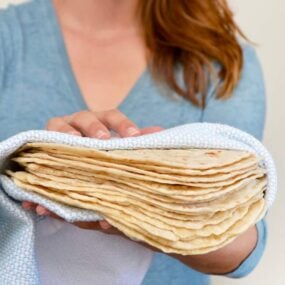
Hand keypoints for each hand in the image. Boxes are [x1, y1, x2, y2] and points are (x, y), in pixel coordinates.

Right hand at [22, 109, 162, 235]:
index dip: (123, 124)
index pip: (112, 116)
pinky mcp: (41, 148)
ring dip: (63, 137)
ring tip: (72, 149)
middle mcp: (78, 123)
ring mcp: (58, 132)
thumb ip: (135, 143)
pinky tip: (37, 197)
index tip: (135, 135)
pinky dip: (36, 175)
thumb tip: (160, 133)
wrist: (75, 166)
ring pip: (58, 128)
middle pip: (85, 118)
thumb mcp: (118, 148)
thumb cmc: (100, 154)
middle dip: (94, 128)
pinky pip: (37, 154)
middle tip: (104, 140)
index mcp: (100, 122)